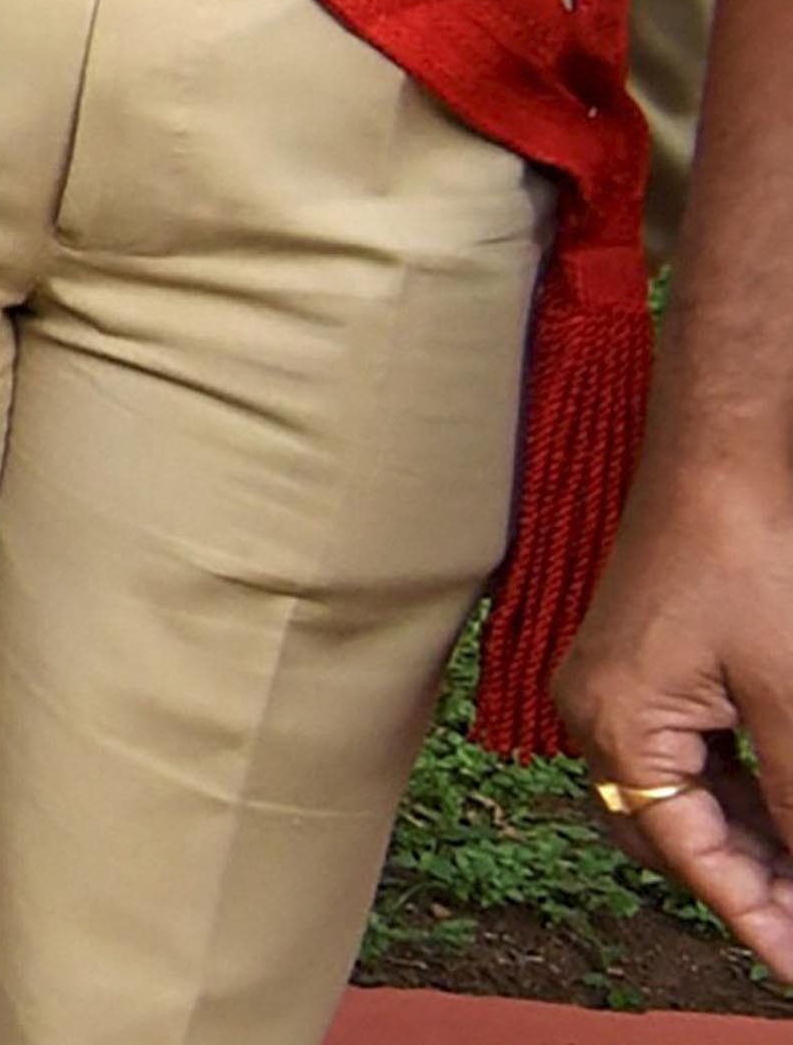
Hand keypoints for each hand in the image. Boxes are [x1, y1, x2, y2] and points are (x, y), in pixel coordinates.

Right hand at [561, 456, 792, 975]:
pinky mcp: (638, 667)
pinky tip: (784, 802)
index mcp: (616, 725)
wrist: (719, 452)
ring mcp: (612, 688)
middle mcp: (595, 713)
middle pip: (670, 837)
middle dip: (747, 884)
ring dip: (745, 838)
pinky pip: (683, 756)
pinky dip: (737, 791)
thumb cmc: (748, 554)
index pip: (690, 856)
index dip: (756, 917)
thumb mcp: (789, 693)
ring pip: (680, 800)